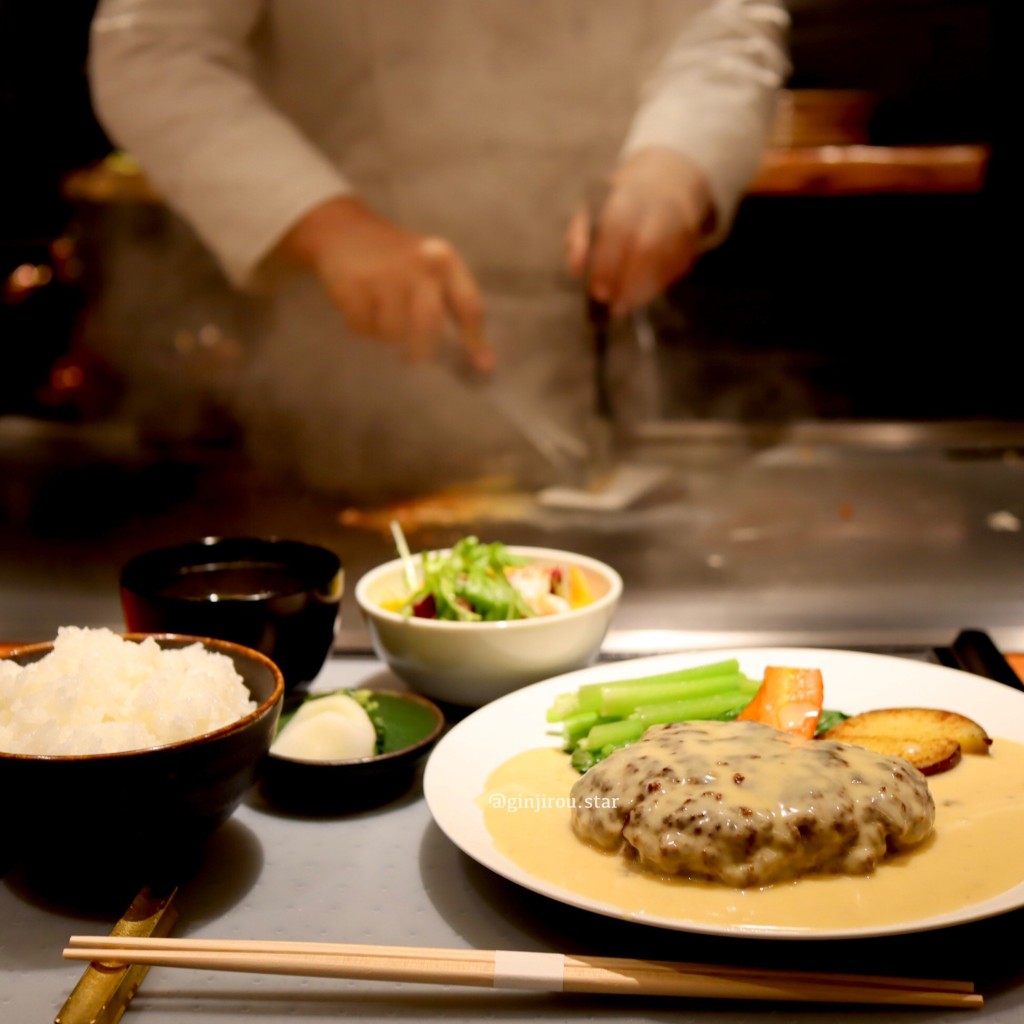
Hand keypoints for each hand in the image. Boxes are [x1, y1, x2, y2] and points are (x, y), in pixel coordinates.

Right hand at [279, 196, 492, 370]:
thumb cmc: (398, 260)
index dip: (476, 340)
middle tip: (413, 357)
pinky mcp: (354, 284)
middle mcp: (419, 264)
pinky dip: (361, 326)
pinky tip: (360, 307)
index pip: (468, 306)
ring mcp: (385, 273)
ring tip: (380, 315)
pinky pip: (363, 327)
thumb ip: (456, 307)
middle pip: (429, 325)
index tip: (483, 367)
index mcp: (445, 261)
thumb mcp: (432, 269)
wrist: (345, 228)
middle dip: (421, 349)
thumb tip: (484, 365)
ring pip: (393, 332)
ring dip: (385, 334)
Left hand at [565, 147, 714, 315]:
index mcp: (628, 195)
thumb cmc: (619, 204)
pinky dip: (655, 287)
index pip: (618, 227)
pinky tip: (638, 295)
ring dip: (642, 291)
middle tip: (611, 306)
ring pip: (665, 263)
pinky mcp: (692, 242)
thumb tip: (575, 269)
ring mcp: (681, 223)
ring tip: (622, 307)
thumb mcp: (593, 209)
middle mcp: (660, 207)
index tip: (596, 290)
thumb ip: (579, 238)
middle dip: (627, 281)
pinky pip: (676, 270)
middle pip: (647, 247)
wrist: (668, 182)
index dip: (607, 262)